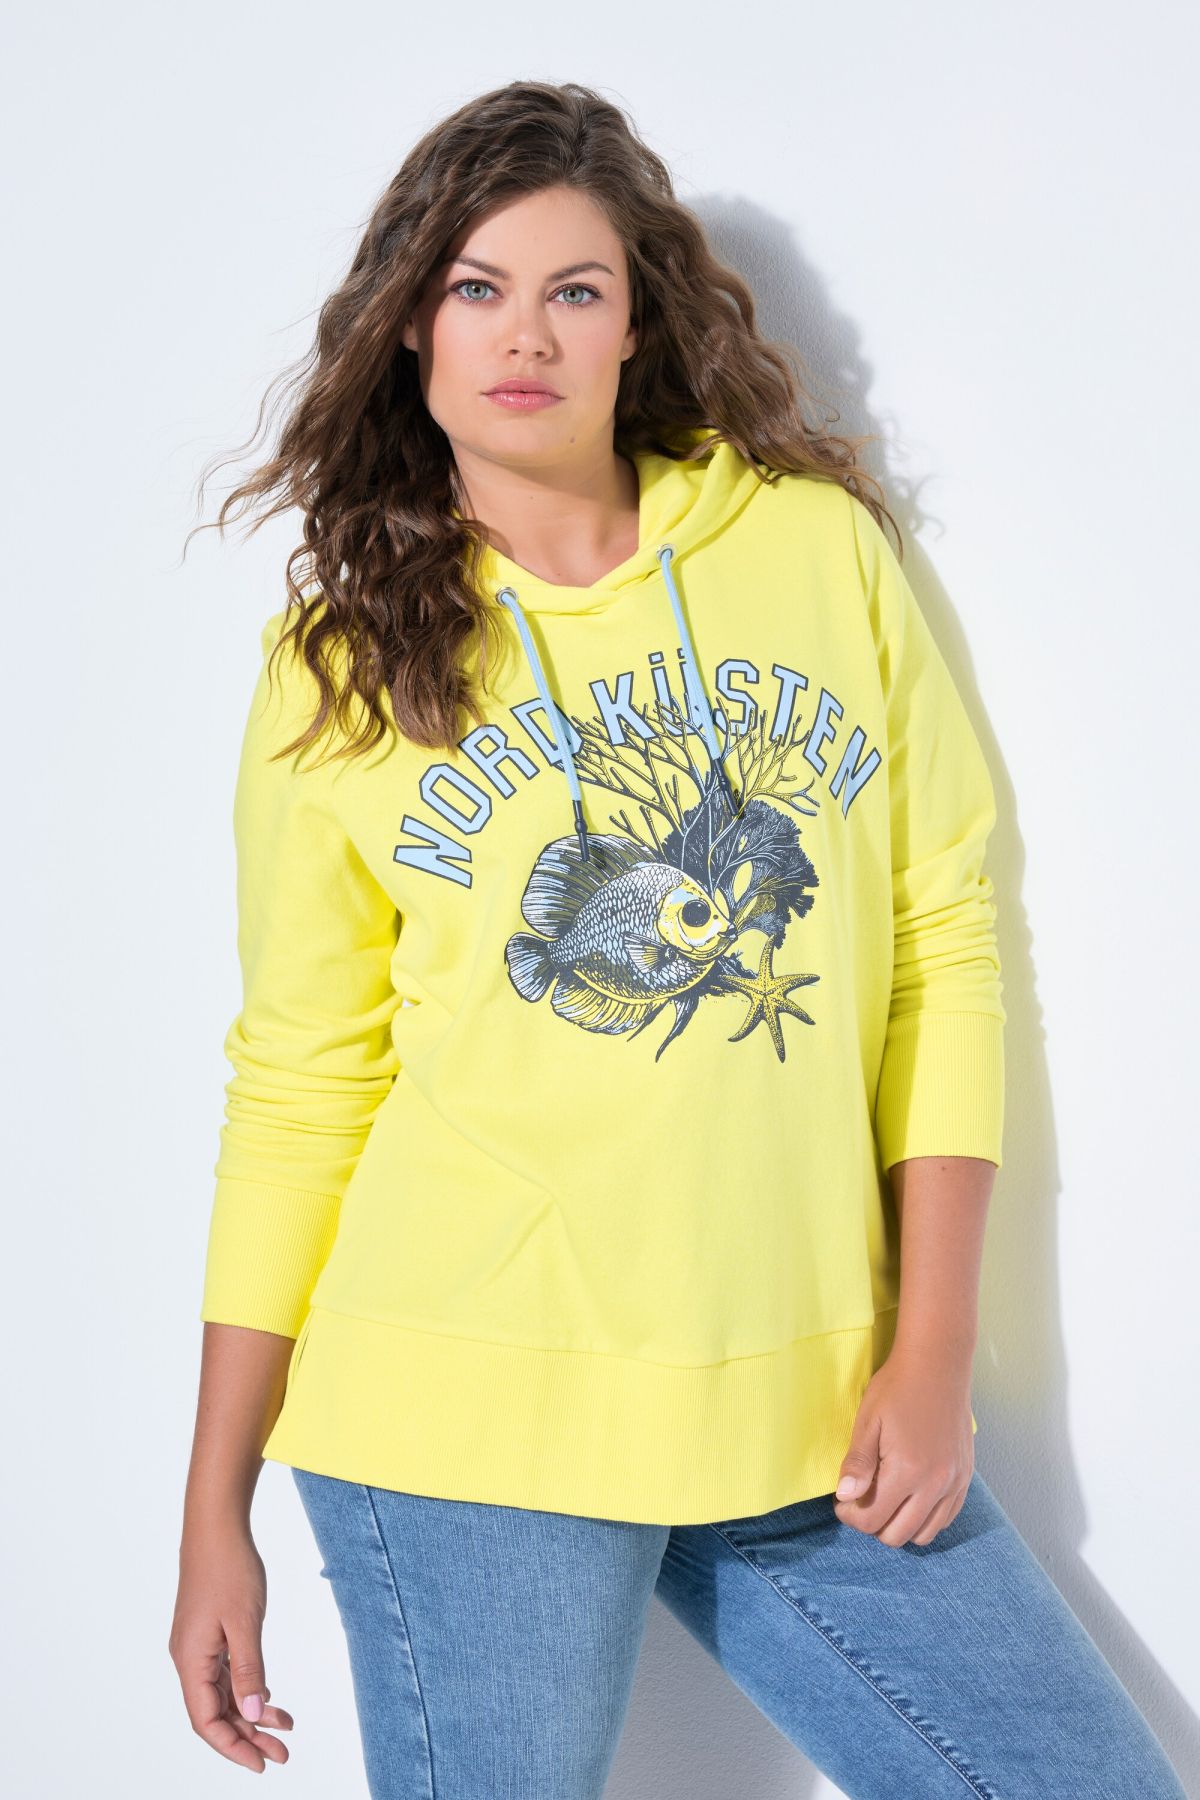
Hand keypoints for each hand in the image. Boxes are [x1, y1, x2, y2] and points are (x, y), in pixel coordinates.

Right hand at [169, 1517, 293, 1771]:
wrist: (217, 1527)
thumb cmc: (229, 1568)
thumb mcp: (244, 1622)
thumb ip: (248, 1670)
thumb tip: (251, 1713)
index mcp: (191, 1660)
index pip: (206, 1721)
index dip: (232, 1747)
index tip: (261, 1764)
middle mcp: (190, 1658)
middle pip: (216, 1712)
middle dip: (248, 1737)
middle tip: (282, 1754)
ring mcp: (199, 1646)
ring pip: (224, 1694)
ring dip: (252, 1714)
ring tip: (285, 1729)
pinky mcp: (209, 1634)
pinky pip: (227, 1673)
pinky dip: (249, 1688)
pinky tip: (270, 1698)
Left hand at [832, 1342, 974, 1545]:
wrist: (938, 1363)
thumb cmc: (897, 1387)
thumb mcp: (868, 1420)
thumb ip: (858, 1463)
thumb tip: (844, 1496)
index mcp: (907, 1471)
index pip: (872, 1520)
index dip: (850, 1515)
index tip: (842, 1500)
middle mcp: (936, 1484)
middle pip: (897, 1535)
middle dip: (872, 1523)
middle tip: (860, 1499)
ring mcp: (955, 1483)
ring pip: (924, 1534)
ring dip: (899, 1525)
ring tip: (885, 1498)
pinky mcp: (966, 1477)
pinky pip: (946, 1519)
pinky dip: (925, 1518)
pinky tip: (910, 1495)